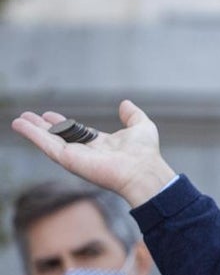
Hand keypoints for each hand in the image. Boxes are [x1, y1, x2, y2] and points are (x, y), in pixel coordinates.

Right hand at [11, 100, 176, 206]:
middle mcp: (85, 151)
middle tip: (28, 117)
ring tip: (18, 121)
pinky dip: (32, 135)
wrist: (143, 170)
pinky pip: (46, 144)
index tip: (49, 115)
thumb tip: (125, 103)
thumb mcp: (140, 126)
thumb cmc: (145, 153)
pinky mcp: (68, 160)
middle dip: (43, 127)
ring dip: (33, 131)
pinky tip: (20, 126)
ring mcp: (75, 156)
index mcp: (100, 144)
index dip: (63, 123)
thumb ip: (132, 115)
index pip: (76, 132)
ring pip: (49, 140)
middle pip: (59, 136)